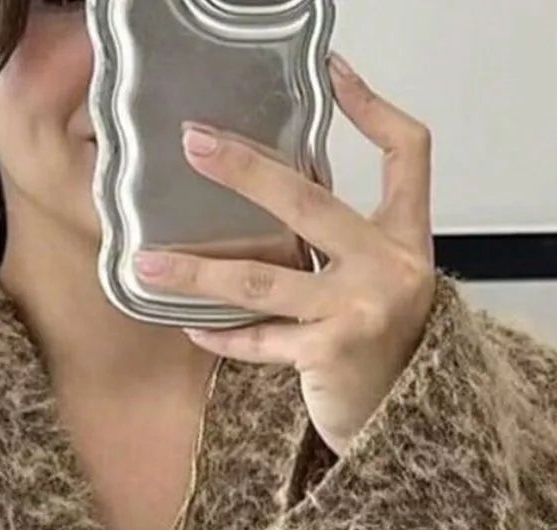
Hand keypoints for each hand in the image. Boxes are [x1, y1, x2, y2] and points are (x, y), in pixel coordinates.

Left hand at [132, 54, 437, 457]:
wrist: (409, 426)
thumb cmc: (386, 351)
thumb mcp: (384, 284)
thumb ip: (347, 243)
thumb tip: (274, 199)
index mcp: (405, 238)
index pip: (407, 152)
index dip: (373, 108)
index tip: (331, 75)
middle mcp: (389, 266)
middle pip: (309, 200)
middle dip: (245, 170)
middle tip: (194, 146)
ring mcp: (361, 309)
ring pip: (262, 279)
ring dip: (197, 271)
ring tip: (147, 262)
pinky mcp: (332, 352)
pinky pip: (261, 340)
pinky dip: (223, 337)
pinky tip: (190, 327)